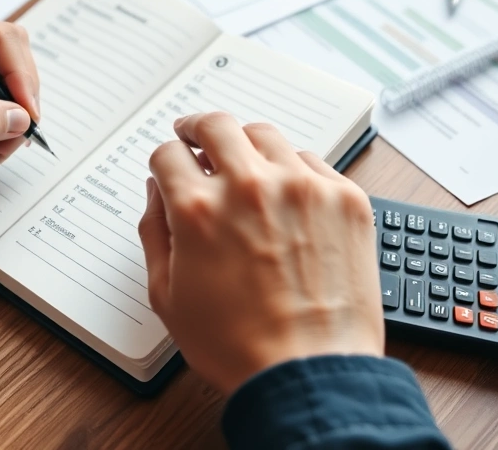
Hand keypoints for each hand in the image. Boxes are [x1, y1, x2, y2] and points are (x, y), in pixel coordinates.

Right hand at [139, 112, 382, 394]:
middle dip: (196, 128)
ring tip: (244, 164)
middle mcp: (249, 186)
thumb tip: (157, 194)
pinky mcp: (344, 198)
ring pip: (265, 135)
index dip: (164, 161)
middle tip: (194, 135)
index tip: (170, 167)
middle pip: (215, 125)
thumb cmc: (238, 345)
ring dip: (245, 145)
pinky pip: (311, 161)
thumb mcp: (167, 296)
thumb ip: (154, 234)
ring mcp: (302, 187)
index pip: (169, 154)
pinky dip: (292, 170)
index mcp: (198, 210)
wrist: (310, 372)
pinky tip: (286, 193)